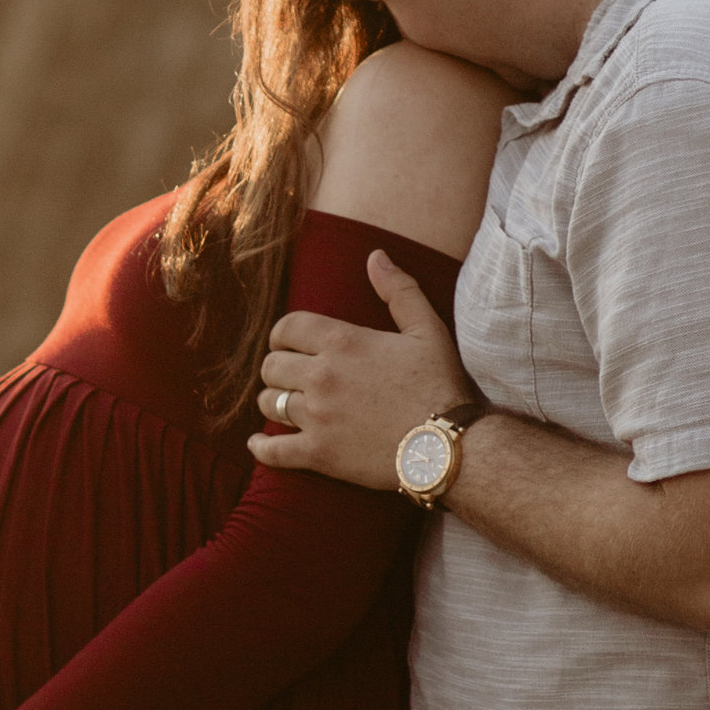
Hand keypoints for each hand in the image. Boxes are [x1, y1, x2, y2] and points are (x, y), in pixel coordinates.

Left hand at [247, 250, 469, 491]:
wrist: (450, 446)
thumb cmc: (441, 385)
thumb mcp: (427, 329)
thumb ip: (399, 290)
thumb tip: (375, 256)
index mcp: (342, 341)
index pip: (286, 327)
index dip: (282, 335)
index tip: (287, 344)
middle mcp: (322, 375)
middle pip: (271, 365)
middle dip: (278, 368)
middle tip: (290, 377)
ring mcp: (317, 416)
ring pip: (269, 403)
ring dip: (274, 402)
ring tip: (284, 405)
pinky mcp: (319, 453)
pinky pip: (273, 450)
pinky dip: (261, 447)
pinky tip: (259, 443)